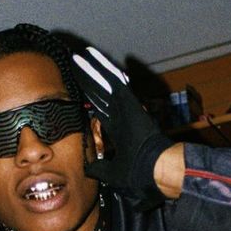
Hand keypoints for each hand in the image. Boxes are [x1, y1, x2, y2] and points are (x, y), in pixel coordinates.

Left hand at [72, 47, 171, 208]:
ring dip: (91, 68)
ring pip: (104, 82)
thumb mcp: (113, 173)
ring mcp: (125, 105)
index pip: (100, 107)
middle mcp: (121, 113)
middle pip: (99, 91)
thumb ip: (100, 169)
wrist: (155, 170)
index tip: (78, 87)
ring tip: (77, 55)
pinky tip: (90, 56)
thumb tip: (87, 170)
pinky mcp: (128, 100)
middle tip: (75, 63)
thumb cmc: (140, 174)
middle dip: (86, 78)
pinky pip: (113, 80)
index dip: (89, 96)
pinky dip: (102, 68)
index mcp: (118, 128)